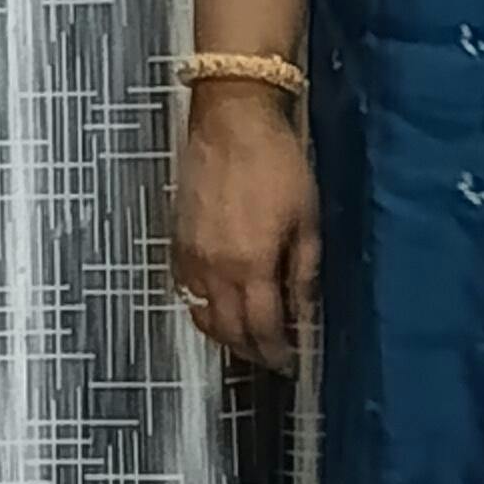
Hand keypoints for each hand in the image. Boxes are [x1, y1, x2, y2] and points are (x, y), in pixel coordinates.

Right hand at [171, 83, 319, 373]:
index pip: (262, 328)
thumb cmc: (276, 163)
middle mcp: (214, 268)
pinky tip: (221, 305)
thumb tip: (305, 312)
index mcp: (250, 265)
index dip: (277, 352)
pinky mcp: (177, 240)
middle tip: (271, 357)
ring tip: (248, 339)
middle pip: (229, 330)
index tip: (290, 362)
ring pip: (203, 315)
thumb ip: (303, 272)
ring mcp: (191, 255)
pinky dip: (204, 307)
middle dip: (251, 350)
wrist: (231, 121)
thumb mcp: (306, 219)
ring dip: (226, 335)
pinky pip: (187, 289)